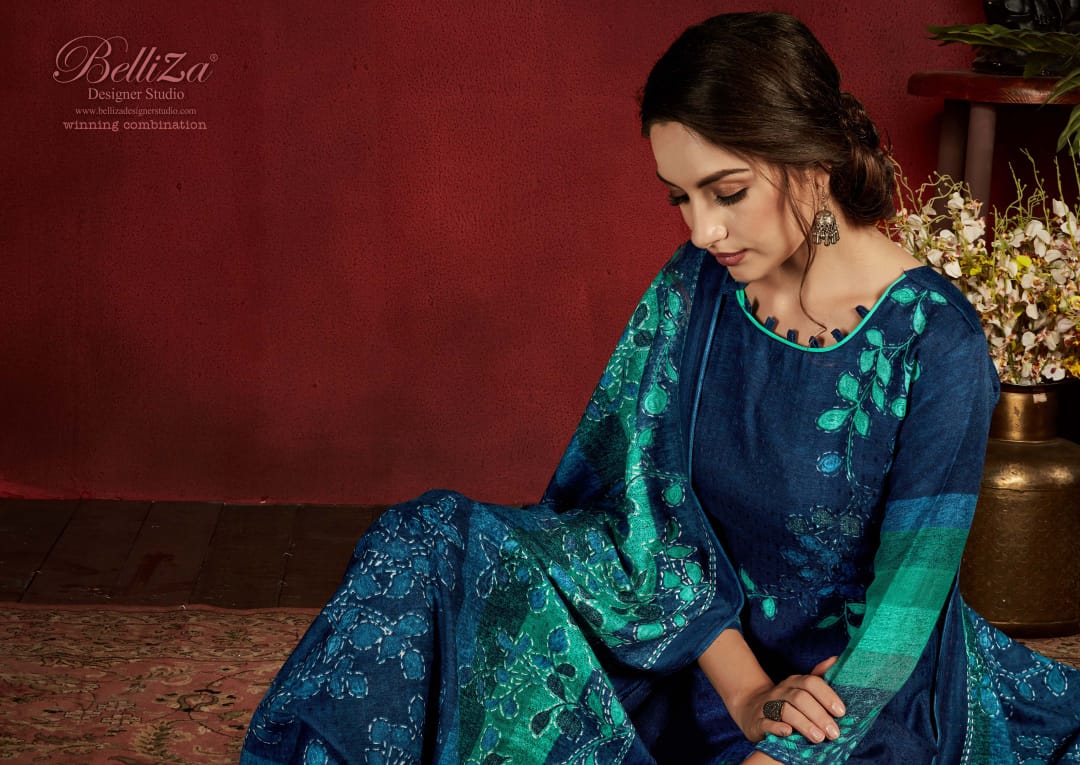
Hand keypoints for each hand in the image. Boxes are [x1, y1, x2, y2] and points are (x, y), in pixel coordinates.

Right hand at [729, 656, 844, 744]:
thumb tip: (837, 659)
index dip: (827, 696)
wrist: (752, 708)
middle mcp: (781, 691)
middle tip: (834, 733)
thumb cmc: (786, 701)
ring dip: (804, 724)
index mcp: (795, 682)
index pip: (811, 683)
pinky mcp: (757, 721)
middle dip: (819, 715)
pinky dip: (777, 727)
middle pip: (800, 698)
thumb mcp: (802, 687)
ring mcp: (768, 705)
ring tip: (819, 738)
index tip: (841, 712)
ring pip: (786, 710)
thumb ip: (820, 676)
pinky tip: (788, 732)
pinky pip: (766, 723)